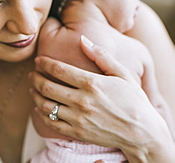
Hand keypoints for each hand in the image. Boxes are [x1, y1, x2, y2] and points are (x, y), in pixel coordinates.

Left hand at [30, 35, 174, 162]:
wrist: (142, 131)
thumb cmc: (134, 100)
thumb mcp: (122, 73)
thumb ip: (101, 56)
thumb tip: (83, 40)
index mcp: (92, 84)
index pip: (59, 70)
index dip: (45, 63)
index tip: (39, 60)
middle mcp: (82, 101)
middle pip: (48, 87)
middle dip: (36, 78)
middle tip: (33, 74)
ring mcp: (78, 119)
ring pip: (46, 106)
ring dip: (36, 96)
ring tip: (33, 89)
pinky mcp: (78, 133)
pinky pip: (53, 124)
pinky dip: (42, 115)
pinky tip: (40, 108)